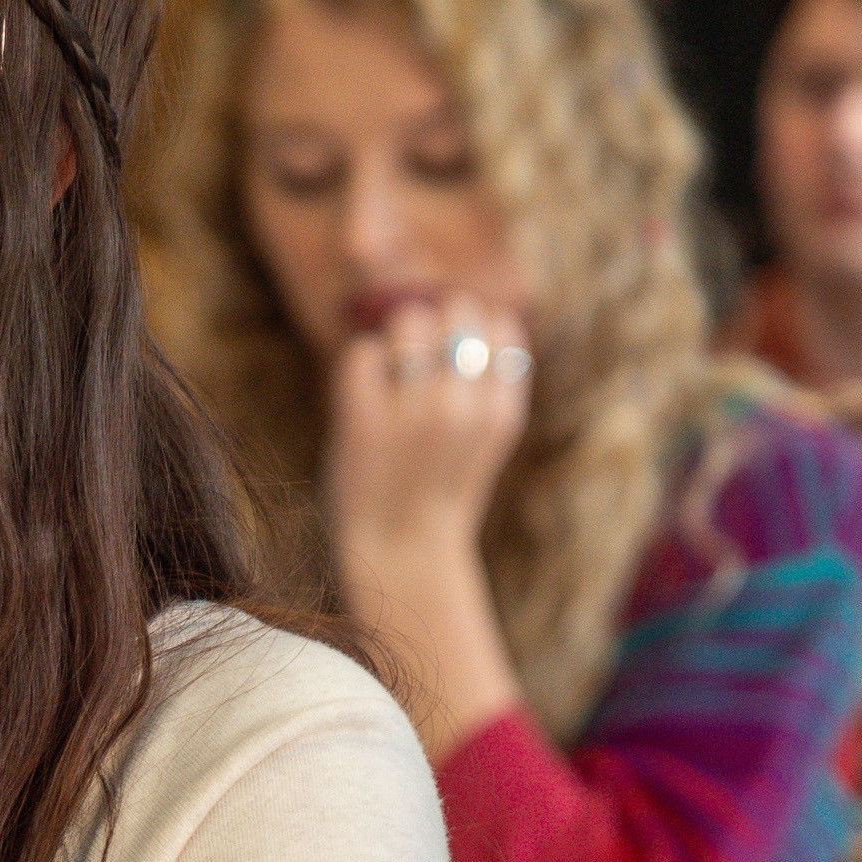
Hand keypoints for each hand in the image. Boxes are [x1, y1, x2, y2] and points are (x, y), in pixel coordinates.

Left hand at [324, 293, 531, 568]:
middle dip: (435, 317)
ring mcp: (412, 414)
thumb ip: (489, 386)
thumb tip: (483, 313)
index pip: (500, 324)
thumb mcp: (487, 438)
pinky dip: (361, 362)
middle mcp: (461, 408)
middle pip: (455, 310)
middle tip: (418, 348)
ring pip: (406, 322)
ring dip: (396, 334)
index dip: (476, 320)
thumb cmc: (441, 491)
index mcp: (500, 411)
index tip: (457, 339)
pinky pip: (361, 354)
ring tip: (393, 366)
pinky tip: (366, 388)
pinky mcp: (363, 422)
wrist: (402, 551)